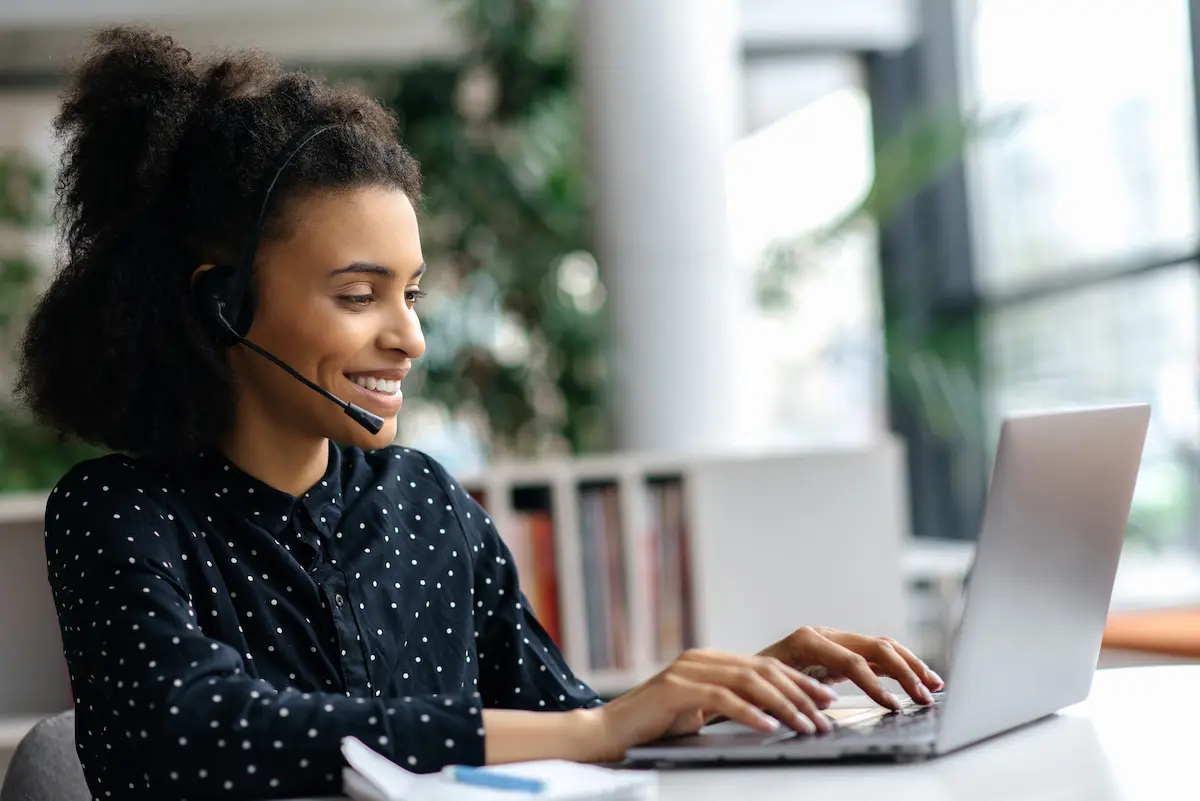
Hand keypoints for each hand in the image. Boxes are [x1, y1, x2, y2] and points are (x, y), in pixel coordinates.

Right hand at [589, 648, 837, 760]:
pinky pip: (721, 699)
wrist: (607, 732)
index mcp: (708, 661)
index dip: (798, 681)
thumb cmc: (652, 727)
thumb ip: (727, 704)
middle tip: (825, 714)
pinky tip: (769, 727)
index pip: (764, 665)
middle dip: (800, 692)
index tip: (825, 698)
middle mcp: (700, 659)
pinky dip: (749, 713)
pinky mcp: (674, 690)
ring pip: (748, 681)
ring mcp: (686, 671)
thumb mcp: (698, 713)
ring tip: (806, 725)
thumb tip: (772, 716)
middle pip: (762, 669)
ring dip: (783, 705)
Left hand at [758, 627, 943, 710]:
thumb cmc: (754, 683)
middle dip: (905, 671)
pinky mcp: (843, 650)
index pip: (853, 659)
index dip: (876, 684)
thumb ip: (800, 692)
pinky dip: (900, 667)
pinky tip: (918, 680)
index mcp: (807, 640)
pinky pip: (877, 655)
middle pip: (875, 646)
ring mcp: (836, 639)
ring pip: (882, 647)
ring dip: (911, 665)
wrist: (743, 671)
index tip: (894, 706)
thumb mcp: (773, 688)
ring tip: (934, 685)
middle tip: (926, 696)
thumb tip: (826, 704)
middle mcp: (825, 634)